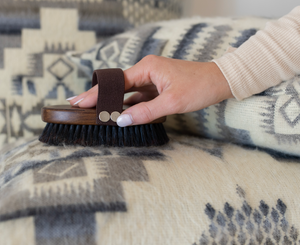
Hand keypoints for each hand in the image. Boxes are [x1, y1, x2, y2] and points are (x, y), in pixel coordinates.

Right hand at [68, 55, 232, 126]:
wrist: (221, 82)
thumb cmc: (200, 87)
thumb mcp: (172, 102)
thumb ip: (145, 112)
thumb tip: (122, 121)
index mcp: (147, 68)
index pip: (116, 82)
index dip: (97, 93)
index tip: (79, 101)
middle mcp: (146, 71)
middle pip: (117, 86)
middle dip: (99, 97)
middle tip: (78, 106)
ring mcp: (151, 80)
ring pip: (127, 93)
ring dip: (113, 103)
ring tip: (93, 112)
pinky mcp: (157, 88)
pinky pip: (138, 97)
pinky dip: (128, 106)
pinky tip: (117, 114)